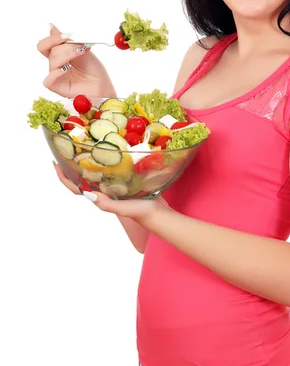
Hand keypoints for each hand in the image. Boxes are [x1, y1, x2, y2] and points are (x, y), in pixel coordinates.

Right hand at [37, 25, 115, 97]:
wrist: (103, 85)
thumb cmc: (93, 69)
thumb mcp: (83, 50)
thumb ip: (67, 42)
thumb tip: (52, 28)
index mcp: (59, 55)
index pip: (46, 44)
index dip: (53, 39)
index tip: (67, 35)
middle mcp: (56, 65)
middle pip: (48, 50)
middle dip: (65, 46)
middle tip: (79, 47)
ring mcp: (56, 76)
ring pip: (52, 62)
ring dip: (68, 55)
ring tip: (82, 53)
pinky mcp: (58, 87)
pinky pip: (48, 80)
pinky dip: (56, 73)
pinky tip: (67, 69)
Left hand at [54, 163, 170, 226]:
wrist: (158, 215)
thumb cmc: (141, 212)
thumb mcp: (122, 208)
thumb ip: (106, 203)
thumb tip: (88, 195)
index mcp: (100, 198)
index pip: (76, 188)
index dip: (63, 178)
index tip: (55, 164)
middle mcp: (104, 193)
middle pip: (82, 181)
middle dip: (72, 169)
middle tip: (66, 153)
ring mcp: (114, 189)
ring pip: (95, 176)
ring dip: (86, 166)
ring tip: (82, 151)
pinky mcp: (124, 184)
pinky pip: (110, 173)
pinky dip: (105, 164)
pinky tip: (108, 156)